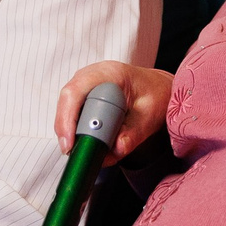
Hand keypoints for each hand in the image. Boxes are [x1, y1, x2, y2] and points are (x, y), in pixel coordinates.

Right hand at [54, 61, 171, 160]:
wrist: (160, 88)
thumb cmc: (156, 95)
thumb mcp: (149, 117)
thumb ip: (132, 134)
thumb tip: (115, 150)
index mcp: (110, 73)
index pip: (76, 91)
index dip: (68, 118)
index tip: (70, 144)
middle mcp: (93, 75)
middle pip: (67, 101)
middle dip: (66, 128)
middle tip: (72, 152)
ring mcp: (87, 84)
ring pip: (66, 107)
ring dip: (70, 131)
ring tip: (81, 151)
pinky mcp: (85, 95)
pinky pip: (73, 112)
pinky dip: (76, 130)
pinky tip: (85, 143)